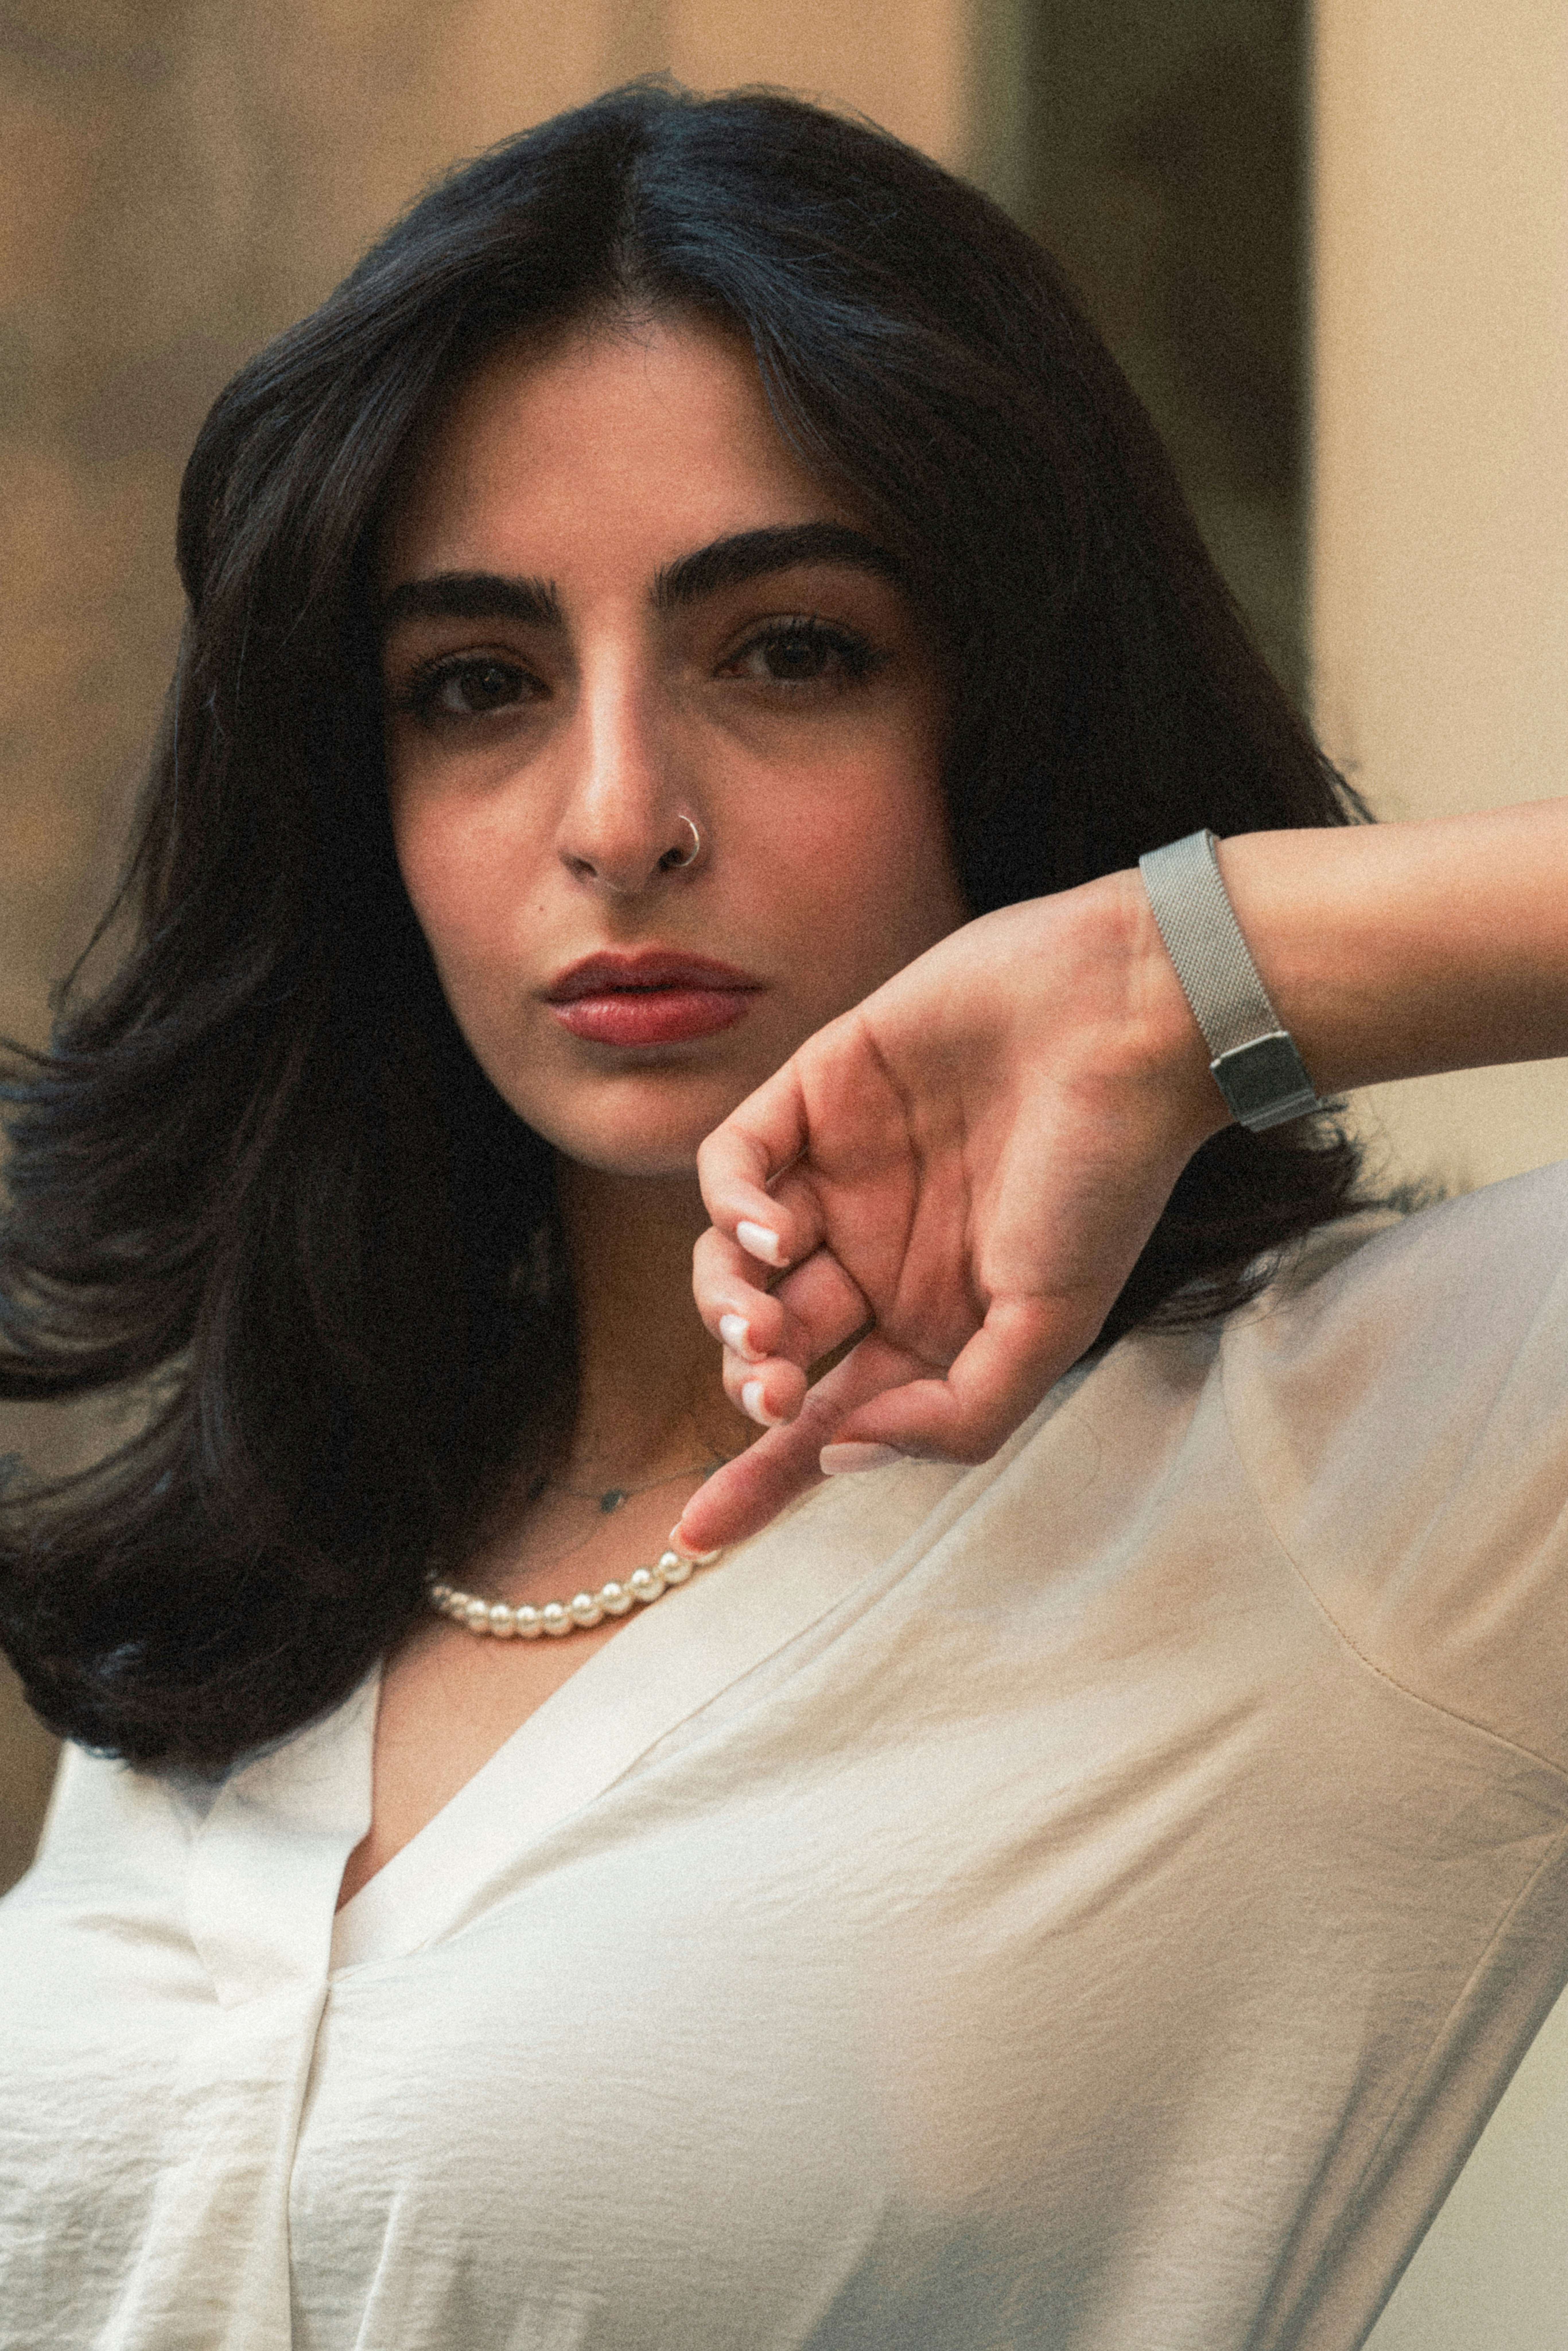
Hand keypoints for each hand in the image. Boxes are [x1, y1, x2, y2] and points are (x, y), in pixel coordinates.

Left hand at [675, 872, 1225, 1552]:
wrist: (1124, 1021)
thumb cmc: (1105, 1178)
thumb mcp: (1049, 1327)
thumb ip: (956, 1414)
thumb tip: (848, 1456)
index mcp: (929, 1322)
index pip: (826, 1417)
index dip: (761, 1477)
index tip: (695, 1537)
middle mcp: (877, 1256)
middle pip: (768, 1348)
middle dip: (754, 1386)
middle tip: (773, 1391)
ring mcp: (842, 1174)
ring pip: (732, 1265)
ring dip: (730, 1309)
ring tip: (765, 1322)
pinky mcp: (815, 1091)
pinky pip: (731, 1165)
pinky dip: (730, 1209)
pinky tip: (768, 1235)